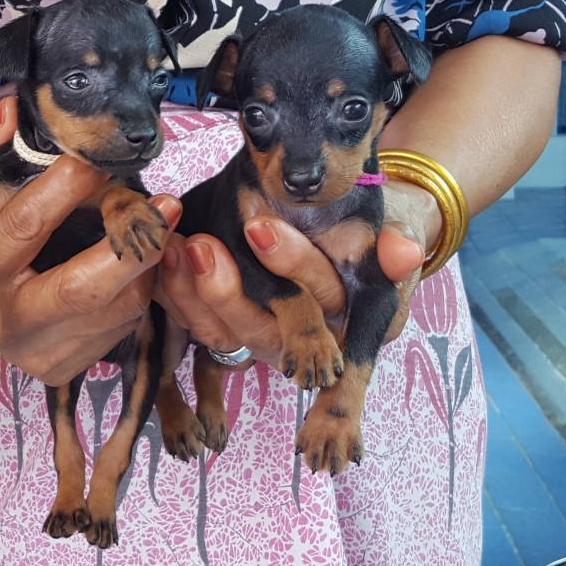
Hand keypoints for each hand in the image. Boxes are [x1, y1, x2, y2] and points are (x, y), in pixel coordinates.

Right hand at [0, 155, 182, 387]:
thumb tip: (9, 114)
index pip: (22, 229)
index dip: (63, 190)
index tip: (97, 157)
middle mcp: (10, 321)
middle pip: (82, 287)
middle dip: (130, 244)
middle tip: (166, 203)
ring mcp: (41, 352)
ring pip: (116, 307)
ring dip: (144, 263)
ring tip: (154, 226)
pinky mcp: (67, 367)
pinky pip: (123, 325)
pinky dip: (140, 288)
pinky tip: (136, 262)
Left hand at [156, 190, 427, 362]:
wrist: (353, 219)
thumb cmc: (377, 230)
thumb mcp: (401, 231)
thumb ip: (401, 242)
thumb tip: (403, 251)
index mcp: (352, 332)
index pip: (328, 344)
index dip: (299, 317)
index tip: (263, 241)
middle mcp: (305, 346)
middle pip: (263, 334)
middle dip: (231, 293)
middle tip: (207, 246)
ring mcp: (265, 336)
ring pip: (223, 332)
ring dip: (192, 292)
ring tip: (177, 246)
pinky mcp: (230, 322)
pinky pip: (195, 321)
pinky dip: (175, 289)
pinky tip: (162, 253)